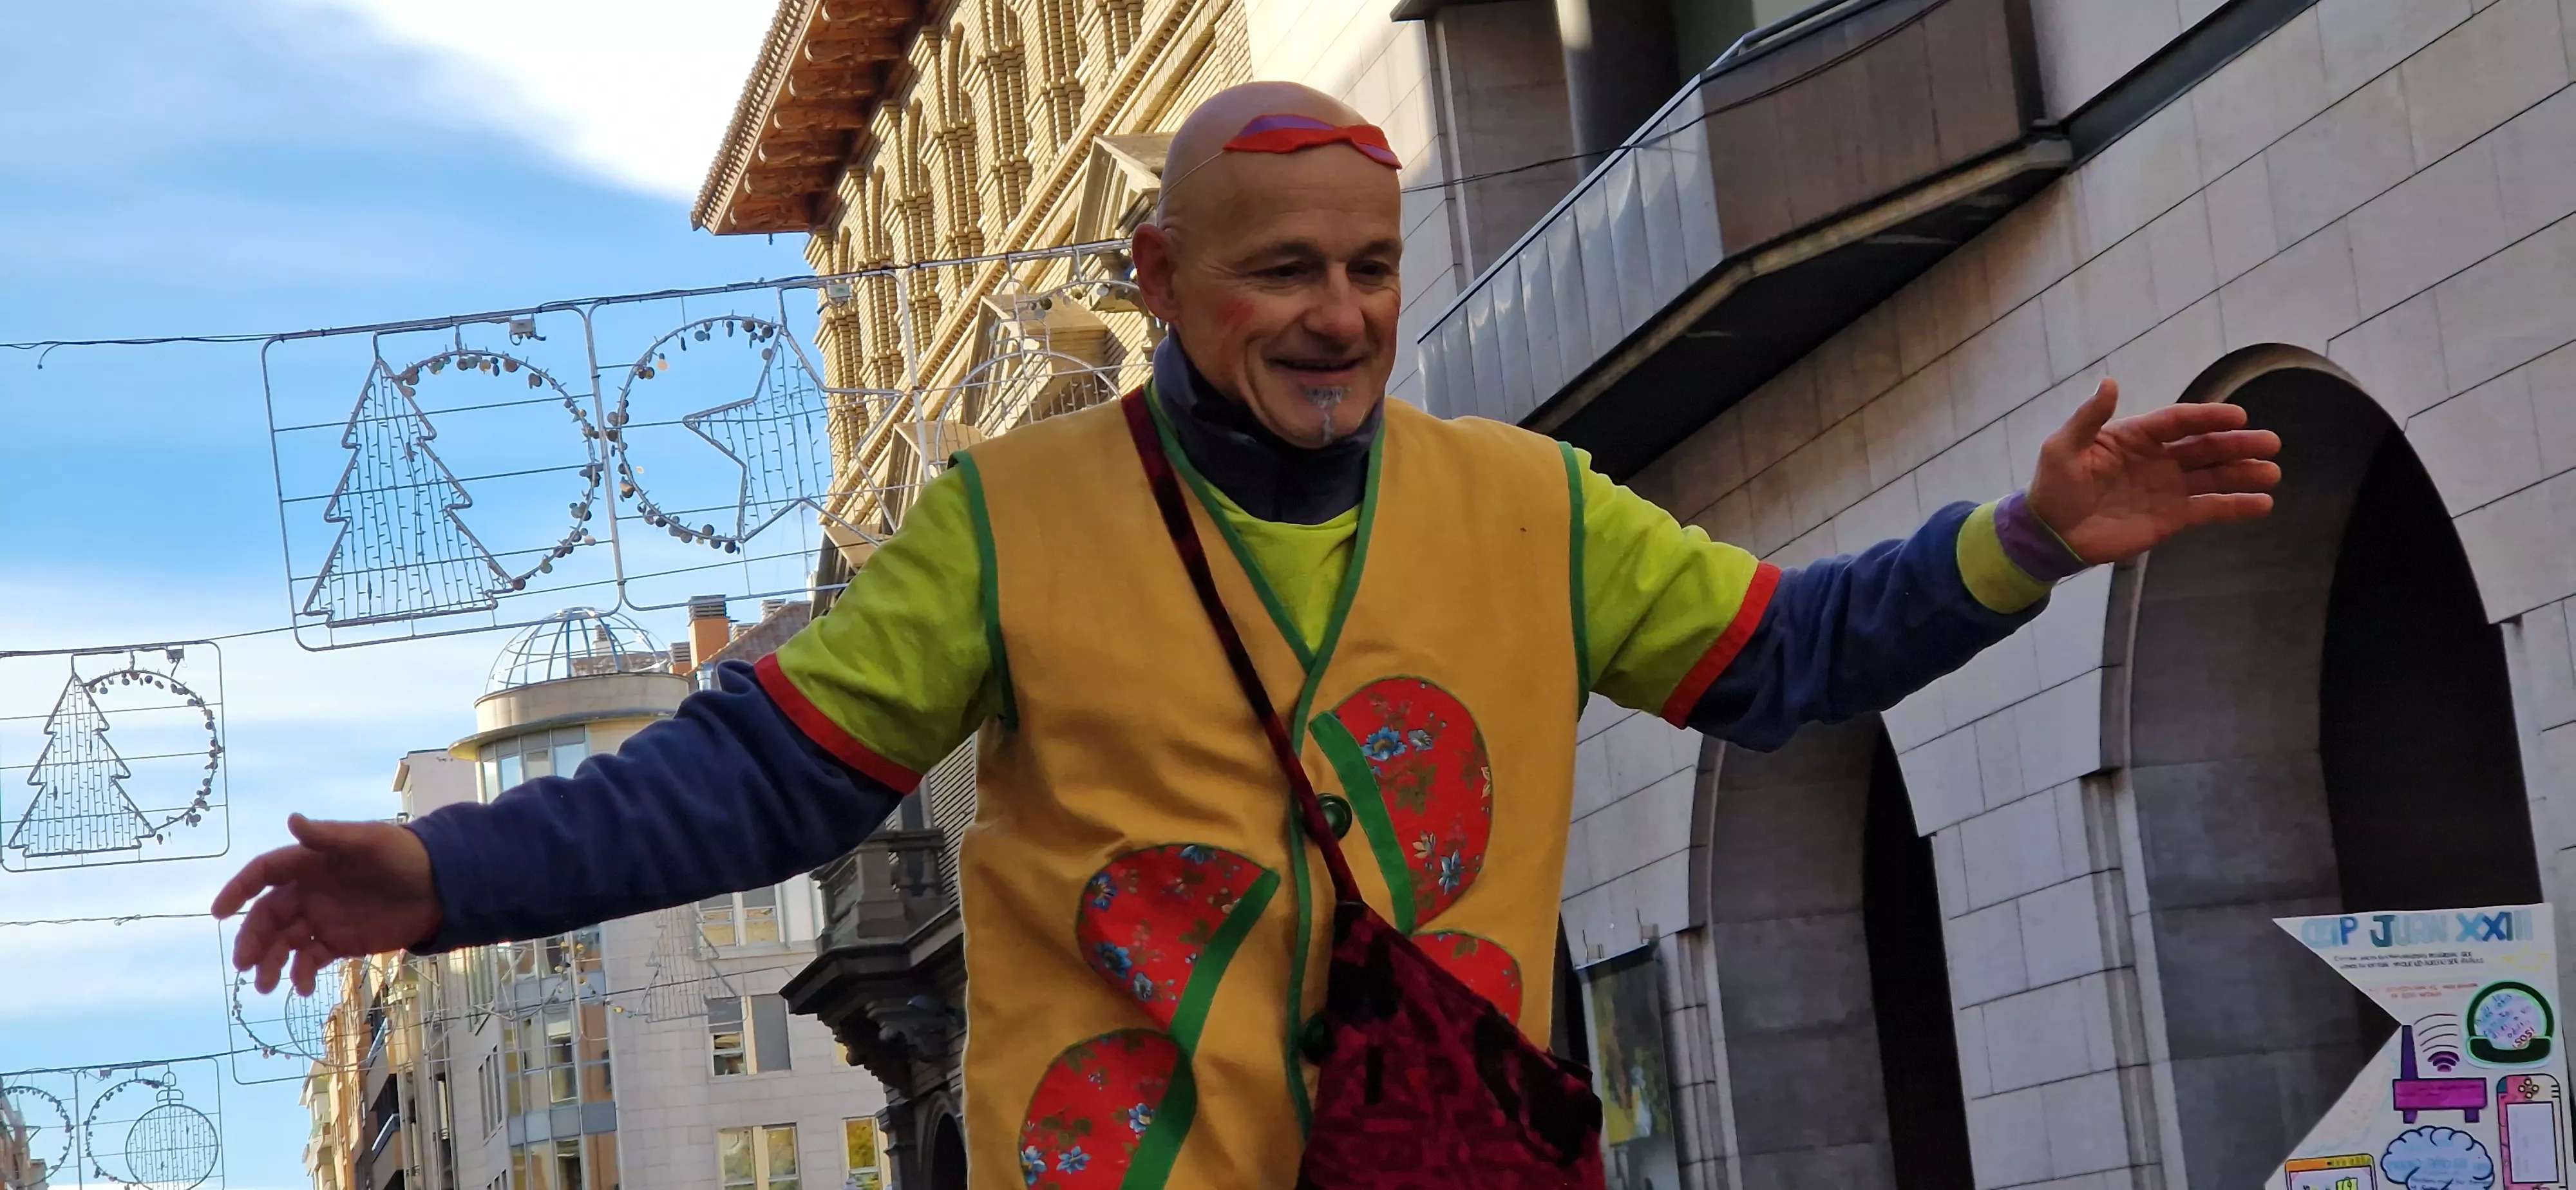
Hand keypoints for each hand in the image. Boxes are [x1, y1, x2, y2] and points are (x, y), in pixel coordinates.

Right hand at [211, 813, 442, 995]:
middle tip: (245, 964)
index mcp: (310, 863)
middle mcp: (309, 892)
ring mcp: (323, 918)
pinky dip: (301, 975)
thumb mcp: (371, 841)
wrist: (442, 887)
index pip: (264, 874)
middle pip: (268, 916)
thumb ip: (331, 836)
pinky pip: (310, 960)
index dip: (239, 890)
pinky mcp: (339, 942)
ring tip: (267, 986)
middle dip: (252, 939)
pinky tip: (303, 989)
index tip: (219, 912)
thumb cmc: (406, 855)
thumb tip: (292, 820)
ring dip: (270, 963)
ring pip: (283, 943)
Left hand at [2027, 378, 2281, 564]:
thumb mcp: (2062, 448)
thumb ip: (2089, 417)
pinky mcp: (2171, 517)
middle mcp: (2157, 459)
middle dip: (2237, 445)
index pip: (2178, 421)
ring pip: (2213, 477)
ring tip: (2272, 471)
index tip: (2239, 416)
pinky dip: (2235, 506)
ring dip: (2244, 473)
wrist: (2050, 534)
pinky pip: (2209, 509)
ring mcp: (2167, 488)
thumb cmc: (2053, 487)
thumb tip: (2109, 381)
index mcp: (2134, 436)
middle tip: (2271, 442)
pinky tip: (2262, 503)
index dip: (2207, 417)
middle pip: (2204, 447)